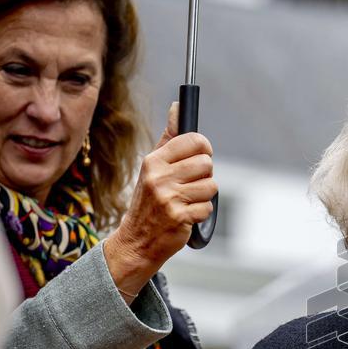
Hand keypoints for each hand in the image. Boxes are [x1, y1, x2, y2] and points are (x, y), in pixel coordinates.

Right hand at [104, 102, 216, 300]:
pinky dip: (201, 213)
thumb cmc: (149, 200)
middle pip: (207, 163)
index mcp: (154, 161)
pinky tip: (186, 216)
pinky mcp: (179, 217)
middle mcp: (159, 177)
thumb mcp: (153, 167)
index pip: (193, 140)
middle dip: (204, 175)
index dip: (203, 148)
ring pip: (211, 186)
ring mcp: (169, 197)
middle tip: (190, 185)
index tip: (200, 156)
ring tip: (187, 201)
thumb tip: (178, 107)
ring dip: (204, 196)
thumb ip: (170, 138)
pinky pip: (208, 208)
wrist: (136, 240)